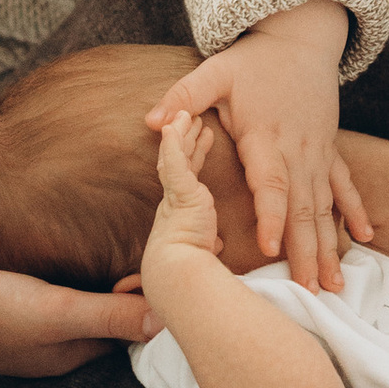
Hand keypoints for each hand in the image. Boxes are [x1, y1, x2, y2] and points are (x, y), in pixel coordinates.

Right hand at [0, 266, 158, 378]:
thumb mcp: (60, 312)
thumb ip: (109, 315)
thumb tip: (165, 322)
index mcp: (75, 356)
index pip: (127, 334)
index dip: (147, 305)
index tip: (160, 273)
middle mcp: (59, 351)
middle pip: (108, 325)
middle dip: (128, 300)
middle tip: (147, 260)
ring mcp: (35, 336)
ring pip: (83, 315)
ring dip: (101, 293)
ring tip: (119, 257)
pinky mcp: (15, 317)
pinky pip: (56, 306)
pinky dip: (73, 289)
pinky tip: (73, 265)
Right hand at [145, 112, 226, 265]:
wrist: (177, 275)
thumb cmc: (187, 268)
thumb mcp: (200, 249)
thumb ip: (208, 242)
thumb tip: (217, 246)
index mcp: (178, 212)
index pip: (186, 175)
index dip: (193, 155)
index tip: (202, 138)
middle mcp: (172, 200)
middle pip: (178, 160)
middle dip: (186, 137)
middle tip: (192, 116)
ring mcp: (175, 195)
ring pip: (176, 156)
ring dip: (180, 133)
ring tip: (187, 112)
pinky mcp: (181, 193)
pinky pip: (174, 163)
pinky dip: (173, 144)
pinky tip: (173, 124)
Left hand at [147, 0, 367, 292]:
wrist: (301, 39)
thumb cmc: (254, 60)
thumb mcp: (215, 71)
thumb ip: (184, 96)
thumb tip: (152, 121)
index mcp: (266, 137)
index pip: (270, 184)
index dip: (271, 216)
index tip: (272, 248)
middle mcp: (297, 151)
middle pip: (302, 209)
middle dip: (306, 252)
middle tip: (308, 291)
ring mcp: (317, 153)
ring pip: (325, 207)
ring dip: (329, 245)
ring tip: (334, 283)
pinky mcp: (328, 151)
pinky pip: (345, 186)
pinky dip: (355, 212)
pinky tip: (364, 239)